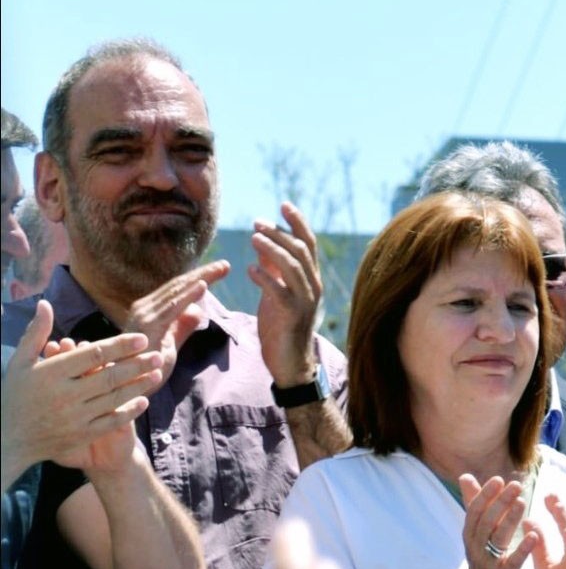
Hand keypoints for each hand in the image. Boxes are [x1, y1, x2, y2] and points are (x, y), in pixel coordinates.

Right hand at [1, 301, 161, 487]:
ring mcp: (74, 417)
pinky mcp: (81, 435)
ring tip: (157, 373)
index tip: (142, 338)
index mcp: (51, 373)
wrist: (7, 440)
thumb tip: (46, 304)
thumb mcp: (19, 363)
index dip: (120, 346)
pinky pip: (111, 422)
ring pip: (114, 398)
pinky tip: (144, 400)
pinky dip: (129, 411)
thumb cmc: (14, 396)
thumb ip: (36, 333)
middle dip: (138, 364)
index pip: (93, 355)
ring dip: (139, 385)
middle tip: (159, 354)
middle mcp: (64, 395)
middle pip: (109, 376)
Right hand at [123, 260, 229, 385]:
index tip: (221, 270)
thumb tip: (197, 311)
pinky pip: (172, 307)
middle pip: (179, 286)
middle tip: (226, 265)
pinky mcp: (147, 326)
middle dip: (204, 274)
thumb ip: (182, 327)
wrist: (125, 388)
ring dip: (200, 279)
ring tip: (220, 269)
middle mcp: (145, 308)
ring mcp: (144, 315)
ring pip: (177, 292)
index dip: (200, 278)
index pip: (178, 290)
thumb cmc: (146, 369)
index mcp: (150, 311)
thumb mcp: (170, 345)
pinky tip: (204, 286)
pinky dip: (189, 294)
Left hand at [250, 203, 323, 386]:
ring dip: (273, 249)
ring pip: (293, 267)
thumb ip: (274, 269)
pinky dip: (265, 278)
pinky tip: (250, 271)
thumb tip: (264, 243)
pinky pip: (280, 292)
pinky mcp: (292, 317)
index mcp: (311, 279)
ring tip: (254, 238)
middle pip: (301, 251)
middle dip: (280, 233)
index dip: (298, 223)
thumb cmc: (282, 327)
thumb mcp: (277, 293)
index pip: (309, 244)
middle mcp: (313, 287)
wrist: (290, 364)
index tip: (283, 204)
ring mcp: (305, 302)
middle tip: (257, 222)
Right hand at [456, 473, 537, 568]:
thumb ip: (473, 504)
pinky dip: (523, 548)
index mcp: (471, 535)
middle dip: (500, 502)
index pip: (475, 511)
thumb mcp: (474, 533)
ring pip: (497, 538)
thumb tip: (465, 476)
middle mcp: (476, 548)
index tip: (498, 479)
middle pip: (486, 522)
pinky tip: (533, 535)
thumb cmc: (482, 561)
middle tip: (516, 485)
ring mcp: (489, 563)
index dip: (485, 495)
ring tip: (522, 502)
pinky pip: (513, 561)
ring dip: (510, 519)